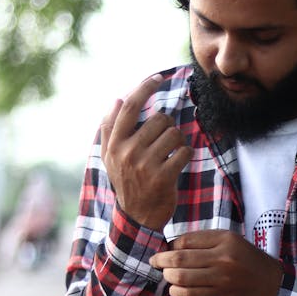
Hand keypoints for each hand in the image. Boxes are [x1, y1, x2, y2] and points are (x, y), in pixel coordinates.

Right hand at [101, 75, 189, 229]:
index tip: (158, 77)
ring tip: (171, 153)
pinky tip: (178, 163)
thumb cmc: (127, 182)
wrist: (137, 217)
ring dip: (178, 141)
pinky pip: (184, 152)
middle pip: (159, 119)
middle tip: (165, 140)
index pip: (130, 106)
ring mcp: (145, 165)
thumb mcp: (110, 157)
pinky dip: (186, 155)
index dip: (145, 88)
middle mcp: (127, 152)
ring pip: (174, 134)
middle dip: (168, 126)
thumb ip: (110, 129)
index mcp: (114, 144)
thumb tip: (116, 99)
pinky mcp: (163, 177)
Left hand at [150, 230, 283, 295]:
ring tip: (168, 276)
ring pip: (181, 277)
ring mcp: (220, 278)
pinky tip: (176, 289)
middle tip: (155, 262)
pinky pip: (189, 294)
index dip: (170, 246)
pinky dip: (177, 292)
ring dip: (168, 277)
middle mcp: (222, 257)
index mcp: (224, 239)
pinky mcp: (219, 295)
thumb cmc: (247, 261)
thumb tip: (173, 247)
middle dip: (161, 261)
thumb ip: (205, 242)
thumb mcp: (231, 242)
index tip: (165, 250)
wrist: (271, 285)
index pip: (186, 240)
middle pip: (179, 258)